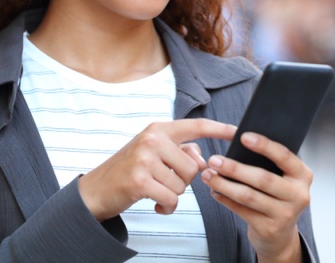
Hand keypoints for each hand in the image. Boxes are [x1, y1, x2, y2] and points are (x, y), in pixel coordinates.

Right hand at [78, 118, 235, 221]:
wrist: (97, 189)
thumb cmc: (130, 170)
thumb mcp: (154, 152)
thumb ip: (180, 150)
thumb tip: (202, 160)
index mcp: (158, 129)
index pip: (196, 126)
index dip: (219, 129)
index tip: (237, 132)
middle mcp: (152, 139)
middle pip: (193, 166)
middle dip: (184, 181)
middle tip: (165, 182)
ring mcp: (144, 158)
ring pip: (183, 185)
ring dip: (174, 195)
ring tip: (157, 192)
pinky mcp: (140, 180)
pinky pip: (172, 199)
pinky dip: (168, 207)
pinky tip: (156, 205)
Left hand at [200, 132, 311, 262]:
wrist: (280, 235)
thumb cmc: (277, 197)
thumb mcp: (281, 178)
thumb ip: (268, 163)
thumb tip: (238, 142)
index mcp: (302, 175)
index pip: (284, 156)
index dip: (264, 145)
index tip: (243, 136)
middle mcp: (298, 195)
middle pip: (263, 178)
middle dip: (235, 168)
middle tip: (214, 160)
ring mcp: (285, 214)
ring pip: (249, 196)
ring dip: (224, 184)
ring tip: (208, 176)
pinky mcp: (269, 229)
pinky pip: (242, 211)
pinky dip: (225, 199)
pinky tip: (215, 192)